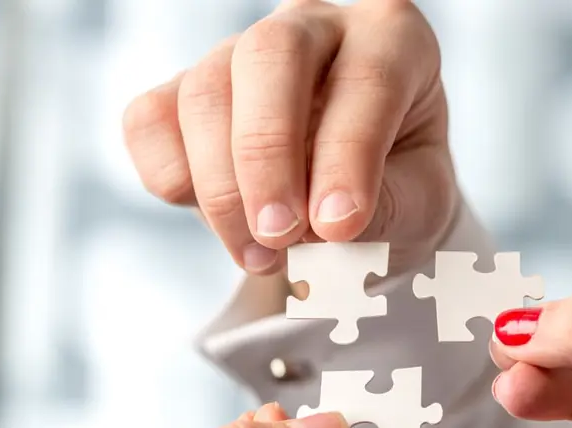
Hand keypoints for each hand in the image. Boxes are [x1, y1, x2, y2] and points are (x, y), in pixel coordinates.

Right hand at [123, 0, 454, 276]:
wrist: (355, 204)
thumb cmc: (400, 190)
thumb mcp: (420, 203)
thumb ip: (385, 208)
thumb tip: (321, 226)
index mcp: (392, 40)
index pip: (368, 80)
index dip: (347, 156)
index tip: (339, 226)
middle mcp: (314, 28)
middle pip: (269, 56)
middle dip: (267, 154)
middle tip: (279, 234)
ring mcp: (241, 52)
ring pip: (204, 91)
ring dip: (222, 187)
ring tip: (262, 255)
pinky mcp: (184, 90)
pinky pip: (151, 120)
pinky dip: (173, 179)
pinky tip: (224, 225)